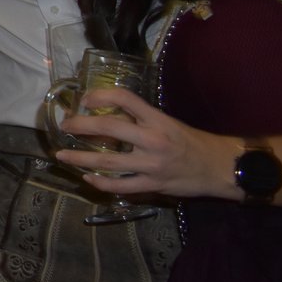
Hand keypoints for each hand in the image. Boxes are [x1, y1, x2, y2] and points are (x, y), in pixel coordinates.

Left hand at [56, 87, 239, 198]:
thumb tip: (105, 114)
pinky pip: (121, 186)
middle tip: (64, 125)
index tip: (84, 99)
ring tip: (62, 155)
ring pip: (108, 161)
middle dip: (81, 126)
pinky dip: (101, 183)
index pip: (125, 99)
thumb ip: (140, 120)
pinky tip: (87, 178)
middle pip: (109, 127)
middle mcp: (152, 140)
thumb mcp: (167, 122)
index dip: (101, 95)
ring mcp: (152, 165)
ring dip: (80, 158)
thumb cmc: (192, 141)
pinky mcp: (153, 185)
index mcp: (157, 119)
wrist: (219, 167)